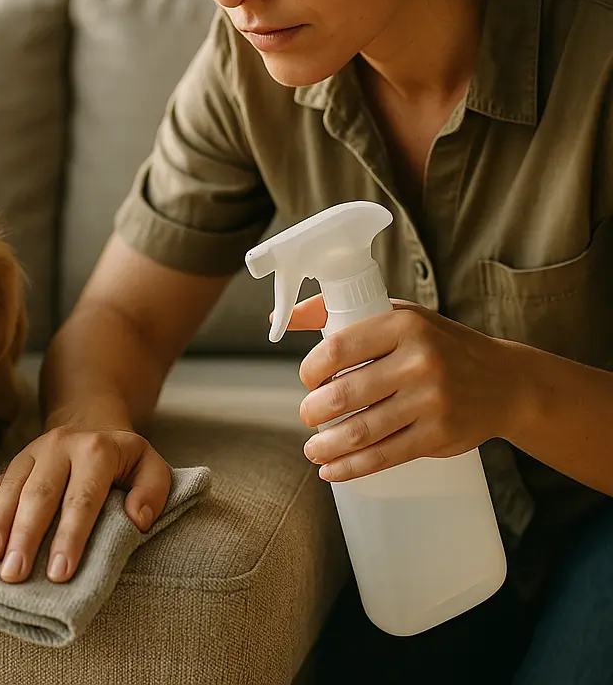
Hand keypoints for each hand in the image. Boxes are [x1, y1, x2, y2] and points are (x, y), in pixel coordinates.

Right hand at [0, 424, 170, 583]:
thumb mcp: (151, 466)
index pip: (83, 497)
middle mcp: (61, 446)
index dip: (71, 536)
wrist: (91, 421)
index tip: (59, 573)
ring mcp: (33, 452)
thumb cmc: (124, 459)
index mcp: (97, 450)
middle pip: (40, 494)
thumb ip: (153, 491)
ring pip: (12, 486)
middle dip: (26, 536)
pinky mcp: (15, 461)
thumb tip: (137, 519)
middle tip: (14, 574)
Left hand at [282, 295, 516, 481]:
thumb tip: (279, 320)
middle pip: (344, 394)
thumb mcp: (397, 316)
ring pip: (361, 431)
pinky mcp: (439, 436)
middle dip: (313, 411)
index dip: (311, 369)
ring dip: (326, 445)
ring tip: (312, 448)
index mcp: (403, 326)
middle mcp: (419, 362)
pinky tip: (332, 469)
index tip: (307, 379)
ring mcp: (431, 401)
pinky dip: (351, 467)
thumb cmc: (438, 344)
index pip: (338, 347)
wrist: (504, 382)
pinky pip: (385, 456)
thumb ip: (336, 313)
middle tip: (307, 415)